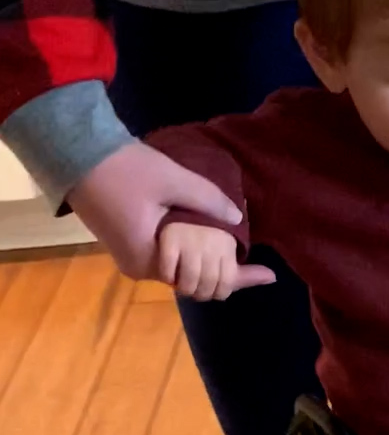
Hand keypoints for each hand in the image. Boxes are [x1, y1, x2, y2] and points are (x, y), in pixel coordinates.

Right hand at [68, 141, 246, 279]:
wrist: (74, 152)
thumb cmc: (123, 168)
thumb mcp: (172, 180)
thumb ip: (208, 200)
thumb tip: (240, 218)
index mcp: (149, 261)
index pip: (202, 282)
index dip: (236, 280)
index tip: (268, 273)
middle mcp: (139, 268)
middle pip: (190, 280)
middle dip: (221, 276)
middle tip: (256, 267)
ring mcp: (129, 258)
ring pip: (177, 270)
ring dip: (202, 263)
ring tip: (238, 258)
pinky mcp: (124, 244)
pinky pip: (164, 258)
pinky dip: (186, 253)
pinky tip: (207, 244)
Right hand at [158, 221, 264, 300]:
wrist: (173, 203)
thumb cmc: (202, 232)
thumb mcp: (225, 252)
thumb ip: (246, 271)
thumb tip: (273, 278)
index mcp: (228, 245)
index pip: (227, 284)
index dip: (217, 292)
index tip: (209, 288)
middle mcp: (212, 242)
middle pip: (208, 286)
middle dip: (199, 293)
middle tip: (193, 288)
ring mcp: (190, 239)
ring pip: (189, 283)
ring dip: (183, 289)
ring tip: (180, 283)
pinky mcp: (169, 238)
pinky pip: (168, 272)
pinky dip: (167, 277)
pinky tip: (168, 273)